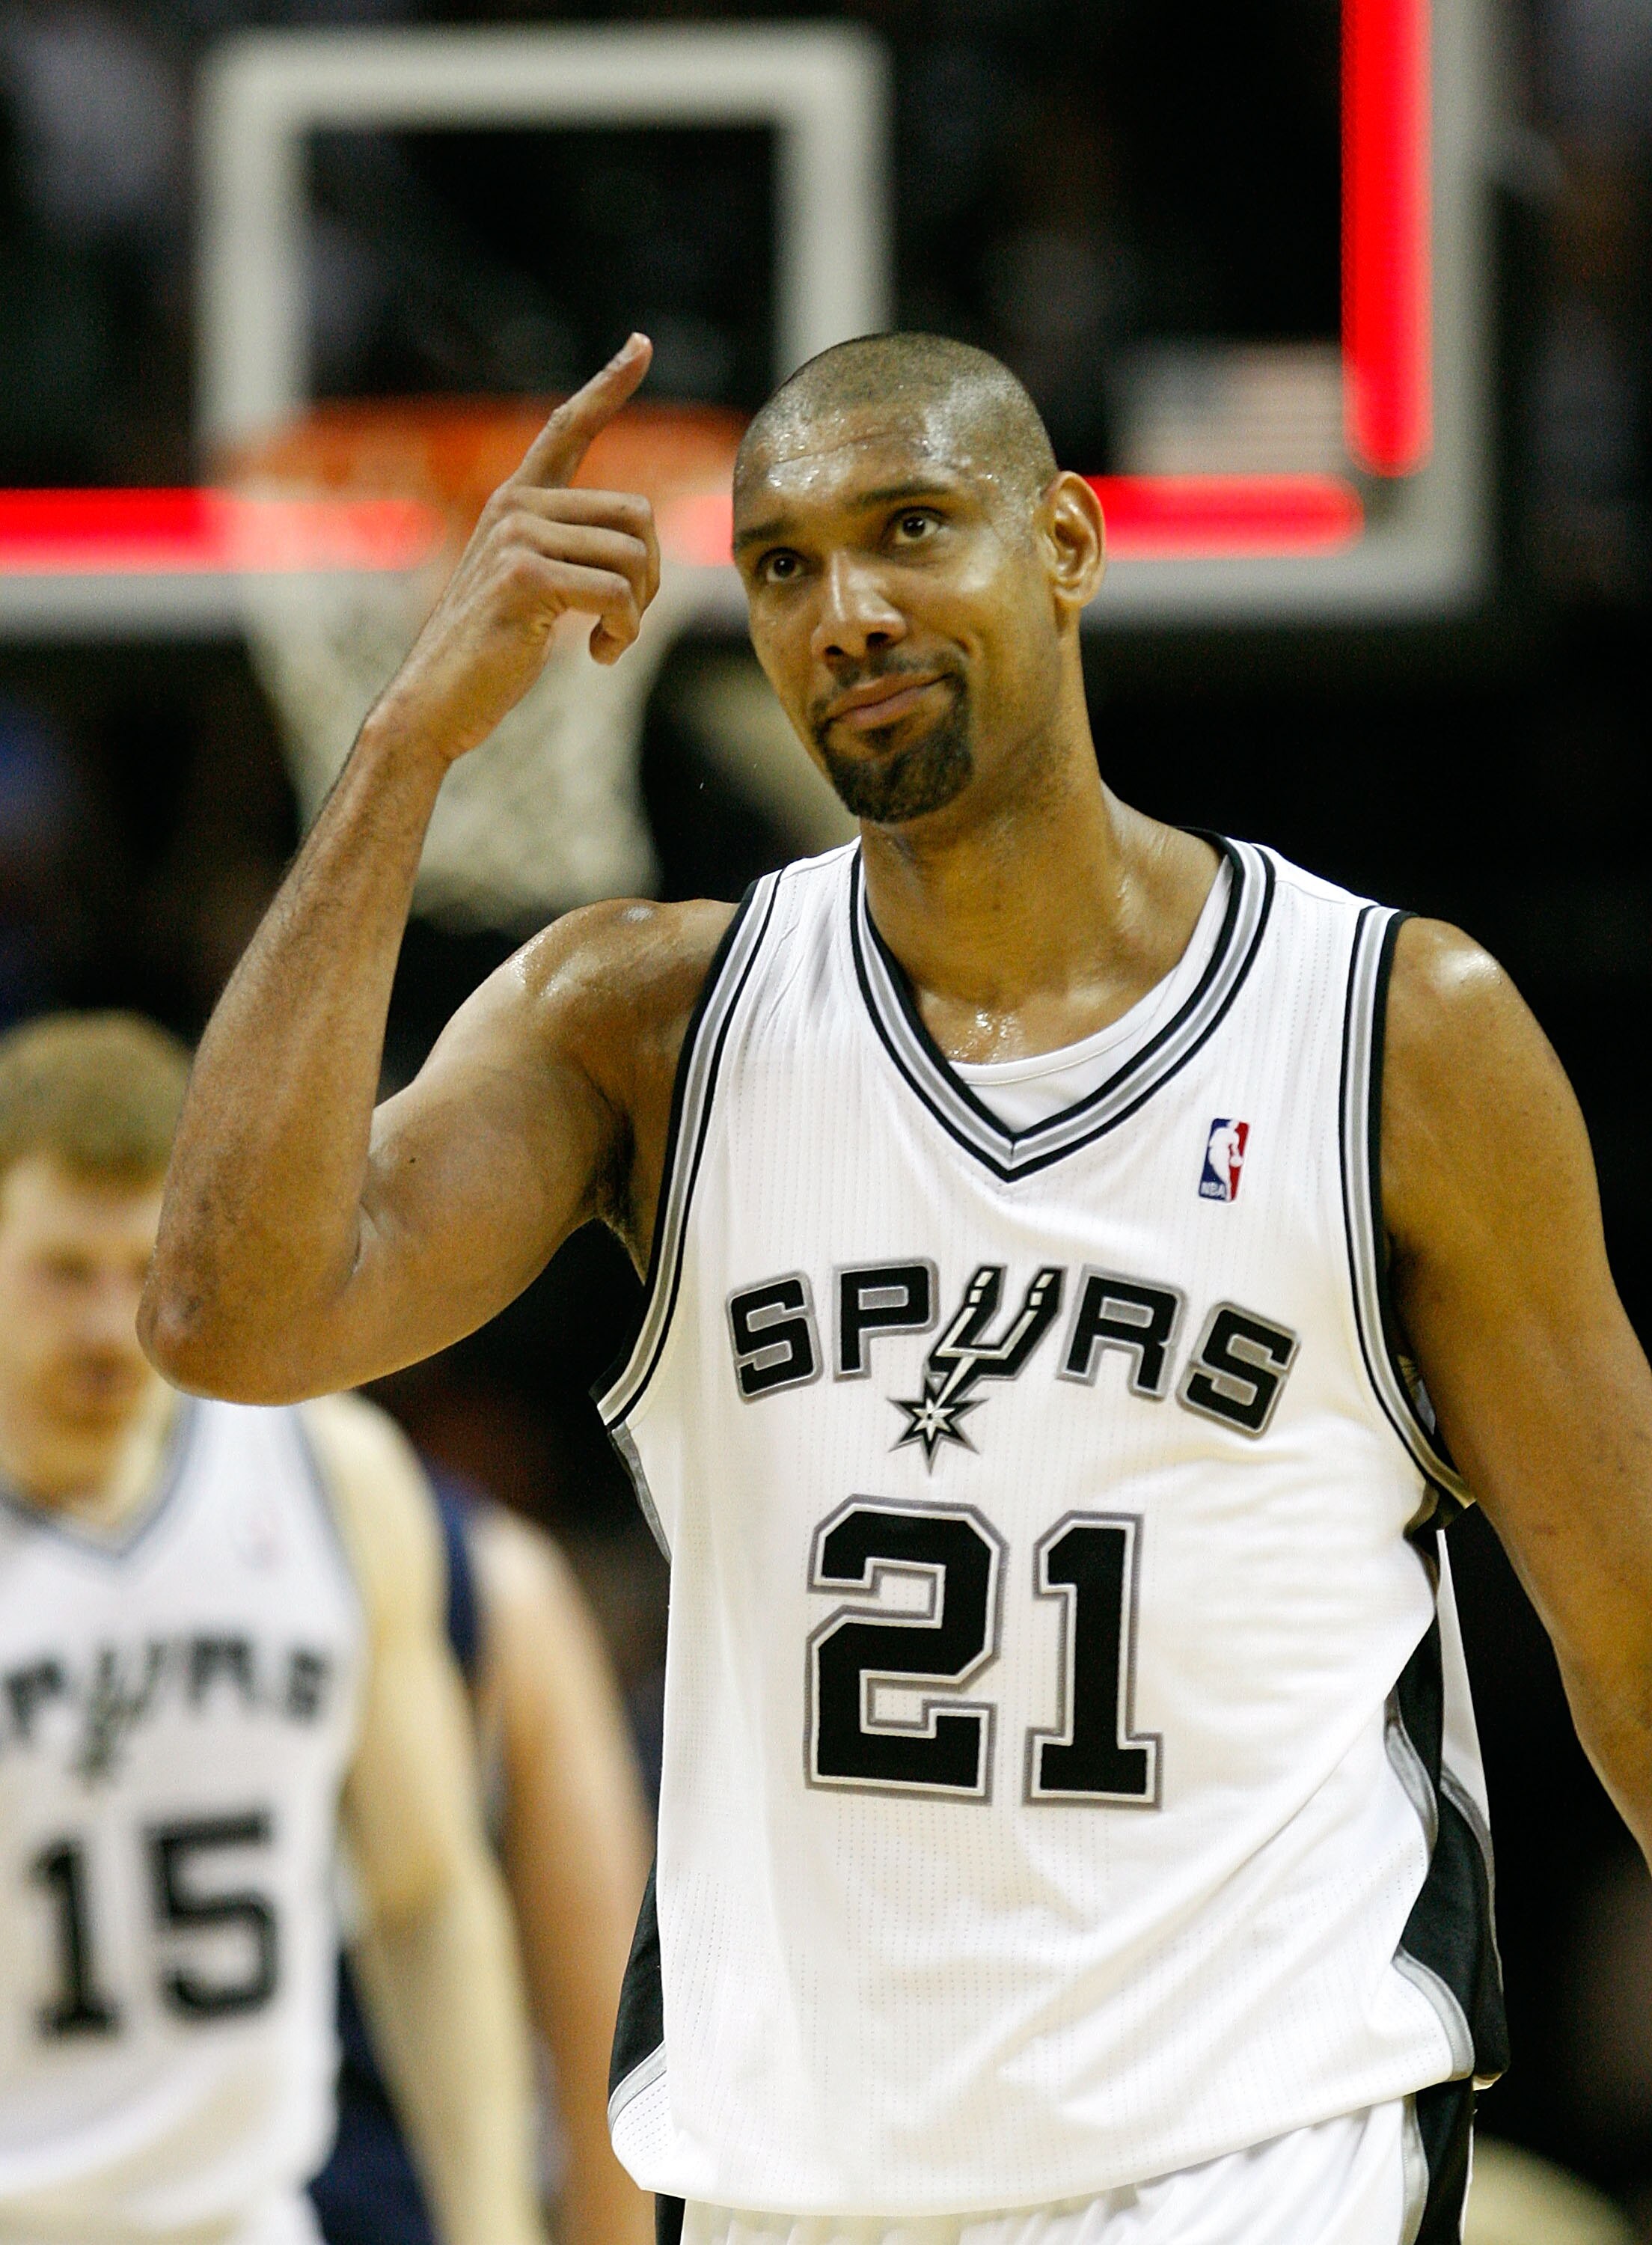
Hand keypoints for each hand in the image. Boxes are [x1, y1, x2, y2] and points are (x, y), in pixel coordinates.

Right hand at [369, 334, 660, 765]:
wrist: (435, 701)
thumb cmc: (488, 652)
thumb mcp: (529, 587)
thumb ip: (567, 550)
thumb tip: (634, 545)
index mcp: (517, 502)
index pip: (568, 428)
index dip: (608, 385)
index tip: (641, 344)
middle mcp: (516, 506)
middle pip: (636, 514)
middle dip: (649, 575)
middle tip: (624, 619)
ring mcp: (517, 536)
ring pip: (633, 556)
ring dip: (637, 611)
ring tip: (606, 640)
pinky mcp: (525, 576)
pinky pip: (617, 593)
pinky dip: (622, 633)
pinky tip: (597, 655)